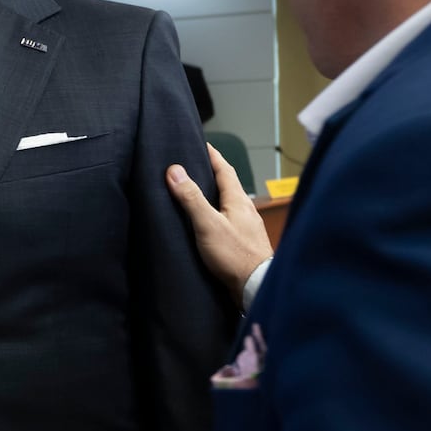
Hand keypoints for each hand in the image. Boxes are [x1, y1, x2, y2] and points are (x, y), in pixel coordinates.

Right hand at [165, 144, 273, 305]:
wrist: (256, 287)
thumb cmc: (234, 255)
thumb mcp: (207, 224)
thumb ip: (191, 198)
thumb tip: (174, 170)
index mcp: (239, 200)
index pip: (225, 169)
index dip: (212, 155)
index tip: (201, 143)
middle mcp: (246, 210)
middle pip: (228, 185)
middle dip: (213, 173)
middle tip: (195, 164)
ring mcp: (247, 227)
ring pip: (230, 203)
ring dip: (215, 195)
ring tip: (198, 193)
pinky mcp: (245, 243)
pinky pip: (230, 220)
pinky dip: (218, 214)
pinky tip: (210, 223)